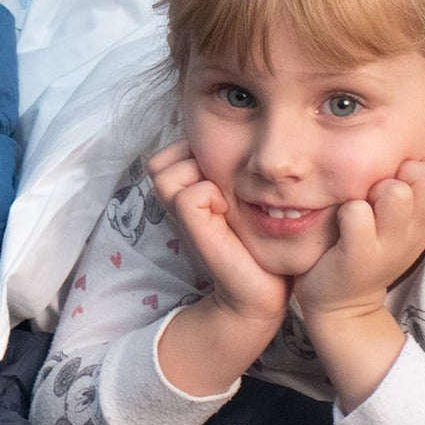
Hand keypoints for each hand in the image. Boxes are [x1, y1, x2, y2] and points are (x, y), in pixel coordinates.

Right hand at [148, 140, 290, 324]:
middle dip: (192, 161)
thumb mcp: (239, 194)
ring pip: (166, 172)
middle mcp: (176, 203)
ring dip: (200, 175)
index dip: (191, 152)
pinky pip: (188, 194)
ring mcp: (180, 218)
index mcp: (185, 191)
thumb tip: (228, 138)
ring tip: (224, 196)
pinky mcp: (193, 231)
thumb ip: (226, 168)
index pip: (166, 154)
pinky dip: (209, 194)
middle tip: (221, 183)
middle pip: (160, 161)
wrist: (263, 286)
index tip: (219, 171)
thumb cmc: (257, 237)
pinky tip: (227, 209)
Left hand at [294, 160, 424, 318]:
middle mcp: (415, 232)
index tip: (400, 186)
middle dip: (401, 176)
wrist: (342, 303)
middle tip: (377, 195)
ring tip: (362, 207)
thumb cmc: (370, 246)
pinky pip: (356, 213)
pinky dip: (346, 211)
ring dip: (374, 191)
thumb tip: (415, 155)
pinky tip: (342, 223)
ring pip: (397, 192)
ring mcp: (389, 246)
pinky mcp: (358, 256)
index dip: (423, 171)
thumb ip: (415, 190)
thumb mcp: (403, 222)